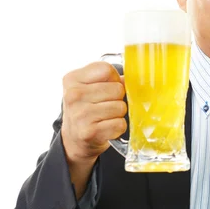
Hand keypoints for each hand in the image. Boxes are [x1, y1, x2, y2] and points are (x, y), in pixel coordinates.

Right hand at [60, 62, 126, 196]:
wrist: (75, 138)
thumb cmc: (87, 107)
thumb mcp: (89, 87)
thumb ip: (109, 78)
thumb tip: (137, 78)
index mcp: (72, 79)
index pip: (107, 70)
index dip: (114, 79)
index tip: (107, 87)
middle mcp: (73, 96)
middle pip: (117, 89)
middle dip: (118, 98)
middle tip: (106, 105)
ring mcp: (80, 115)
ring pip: (121, 107)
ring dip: (118, 113)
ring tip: (106, 117)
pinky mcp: (89, 132)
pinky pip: (120, 124)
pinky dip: (118, 127)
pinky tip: (106, 127)